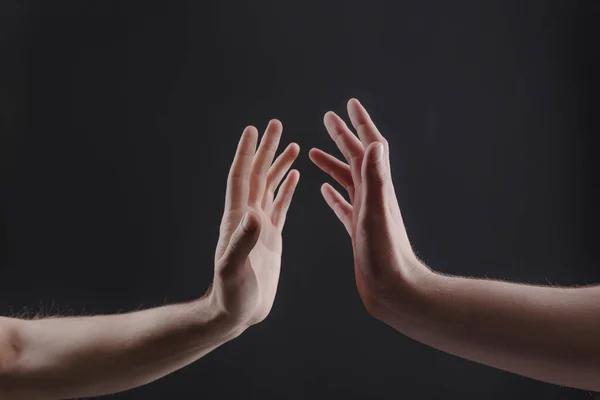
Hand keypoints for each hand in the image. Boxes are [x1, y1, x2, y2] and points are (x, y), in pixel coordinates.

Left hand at [208, 120, 299, 328]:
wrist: (238, 312)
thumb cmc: (232, 294)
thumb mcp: (234, 269)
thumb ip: (242, 242)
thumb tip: (253, 214)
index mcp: (237, 218)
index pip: (241, 177)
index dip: (246, 153)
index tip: (253, 129)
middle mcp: (247, 216)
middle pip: (257, 174)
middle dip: (266, 149)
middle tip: (276, 125)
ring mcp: (260, 225)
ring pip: (270, 186)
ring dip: (279, 165)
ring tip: (293, 145)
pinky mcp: (271, 237)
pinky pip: (280, 206)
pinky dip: (286, 189)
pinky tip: (294, 177)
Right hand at [309, 99, 429, 313]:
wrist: (394, 290)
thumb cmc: (386, 256)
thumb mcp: (377, 213)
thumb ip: (375, 179)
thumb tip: (373, 144)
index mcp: (377, 188)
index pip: (369, 147)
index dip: (361, 124)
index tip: (350, 104)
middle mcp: (373, 197)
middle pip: (356, 158)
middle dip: (343, 136)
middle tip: (328, 117)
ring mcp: (366, 213)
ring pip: (347, 180)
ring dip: (332, 163)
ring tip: (313, 151)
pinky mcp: (359, 231)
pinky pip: (343, 206)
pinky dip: (333, 194)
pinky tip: (324, 190)